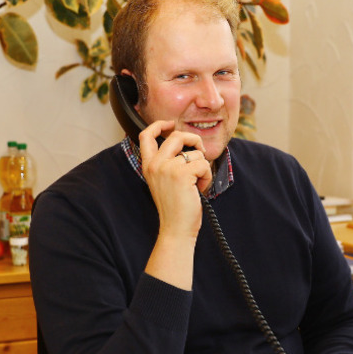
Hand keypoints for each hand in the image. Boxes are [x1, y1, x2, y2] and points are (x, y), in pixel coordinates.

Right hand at [138, 120, 211, 235]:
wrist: (176, 229)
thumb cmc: (175, 208)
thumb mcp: (165, 181)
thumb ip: (169, 162)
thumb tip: (186, 144)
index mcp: (148, 166)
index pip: (146, 136)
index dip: (159, 125)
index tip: (170, 124)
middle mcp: (155, 164)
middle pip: (176, 136)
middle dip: (194, 140)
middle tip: (200, 153)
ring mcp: (167, 168)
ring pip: (195, 153)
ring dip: (202, 168)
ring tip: (196, 185)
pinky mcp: (182, 174)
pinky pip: (203, 164)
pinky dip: (207, 177)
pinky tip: (199, 189)